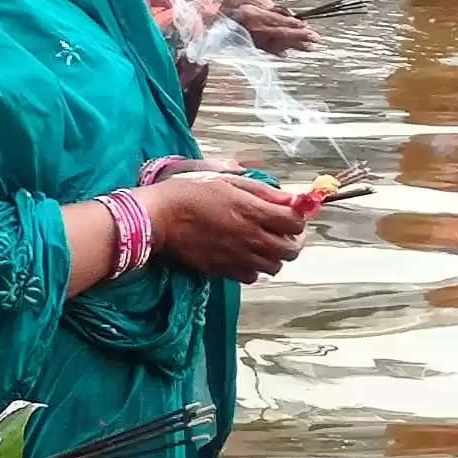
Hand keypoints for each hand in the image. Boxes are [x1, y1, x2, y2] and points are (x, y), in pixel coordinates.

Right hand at [143, 173, 306, 281]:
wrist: (159, 218)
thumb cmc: (189, 192)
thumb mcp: (226, 180)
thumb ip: (261, 191)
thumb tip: (289, 198)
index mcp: (253, 211)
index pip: (295, 222)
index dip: (298, 218)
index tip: (292, 213)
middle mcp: (251, 237)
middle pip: (291, 249)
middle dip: (293, 239)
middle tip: (283, 231)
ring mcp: (239, 257)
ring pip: (275, 266)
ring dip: (275, 255)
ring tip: (265, 244)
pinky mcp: (225, 270)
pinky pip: (253, 277)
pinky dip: (255, 268)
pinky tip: (246, 255)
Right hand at [218, 0, 318, 53]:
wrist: (208, 19)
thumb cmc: (228, 3)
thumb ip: (265, 2)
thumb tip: (283, 11)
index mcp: (253, 13)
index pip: (278, 20)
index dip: (294, 24)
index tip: (308, 27)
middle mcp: (254, 28)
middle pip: (281, 34)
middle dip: (300, 37)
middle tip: (316, 40)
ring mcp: (251, 38)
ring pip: (277, 44)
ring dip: (294, 46)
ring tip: (310, 49)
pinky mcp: (248, 45)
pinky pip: (266, 50)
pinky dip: (278, 52)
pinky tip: (287, 54)